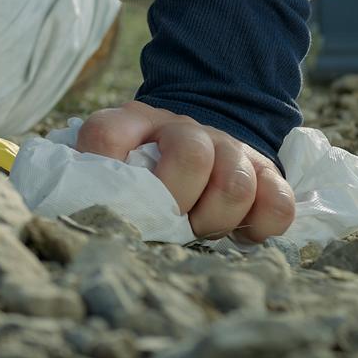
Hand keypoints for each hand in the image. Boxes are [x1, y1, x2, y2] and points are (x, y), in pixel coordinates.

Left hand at [74, 100, 293, 242]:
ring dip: (216, 220)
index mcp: (132, 123)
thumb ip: (94, 181)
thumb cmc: (145, 172)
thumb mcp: (111, 167)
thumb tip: (80, 215)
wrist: (198, 142)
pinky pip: (278, 202)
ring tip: (200, 231)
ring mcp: (228, 147)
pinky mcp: (265, 173)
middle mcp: (182, 129)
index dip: (105, 173)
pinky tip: (240, 234)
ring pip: (235, 184)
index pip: (107, 136)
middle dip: (177, 203)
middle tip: (170, 225)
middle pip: (191, 155)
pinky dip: (261, 227)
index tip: (111, 207)